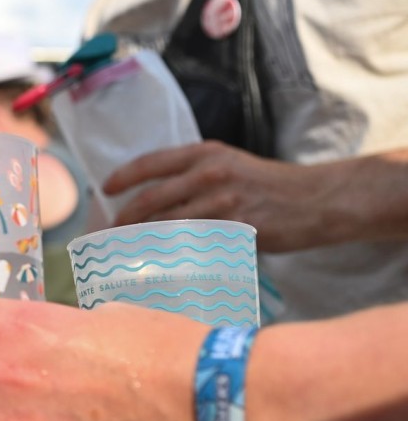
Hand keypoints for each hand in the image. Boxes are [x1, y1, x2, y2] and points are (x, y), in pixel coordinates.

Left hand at [103, 141, 328, 252]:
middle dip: (123, 220)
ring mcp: (221, 204)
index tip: (105, 189)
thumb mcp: (231, 164)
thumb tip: (153, 196)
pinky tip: (160, 266)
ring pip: (165, 227)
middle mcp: (209, 174)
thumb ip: (194, 174)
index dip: (122, 177)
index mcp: (205, 154)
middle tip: (110, 234)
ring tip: (126, 253)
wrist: (316, 200)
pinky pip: (192, 248)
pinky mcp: (235, 232)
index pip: (149, 163)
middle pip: (149, 200)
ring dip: (141, 243)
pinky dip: (172, 258)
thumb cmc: (270, 184)